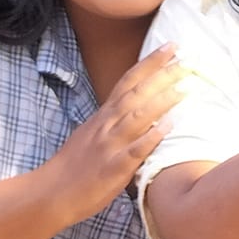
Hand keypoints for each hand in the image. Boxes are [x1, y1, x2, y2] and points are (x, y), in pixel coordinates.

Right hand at [42, 46, 185, 223]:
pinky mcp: (114, 167)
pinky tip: (169, 126)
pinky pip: (135, 150)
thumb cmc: (74, 165)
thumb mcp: (92, 133)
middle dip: (162, 75)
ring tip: (186, 87)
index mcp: (104, 116)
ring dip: (162, 101)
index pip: (128, 81)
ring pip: (137, 117)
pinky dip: (152, 136)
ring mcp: (110, 145)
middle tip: (188, 59)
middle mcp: (107, 125)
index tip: (172, 46)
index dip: (150, 62)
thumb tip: (139, 106)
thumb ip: (114, 119)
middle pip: (136, 93)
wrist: (50, 193)